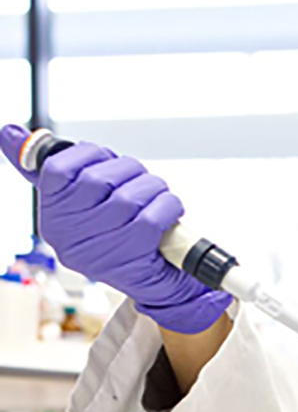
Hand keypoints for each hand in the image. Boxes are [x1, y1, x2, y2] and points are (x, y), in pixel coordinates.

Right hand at [0, 124, 231, 333]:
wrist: (161, 280)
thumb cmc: (123, 231)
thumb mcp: (86, 200)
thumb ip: (51, 169)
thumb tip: (8, 131)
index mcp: (52, 217)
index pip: (58, 168)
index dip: (93, 155)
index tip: (110, 164)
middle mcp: (67, 237)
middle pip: (100, 179)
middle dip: (131, 171)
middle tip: (142, 183)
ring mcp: (97, 252)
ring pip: (130, 197)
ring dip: (154, 190)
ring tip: (157, 200)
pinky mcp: (130, 261)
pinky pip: (151, 217)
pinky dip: (168, 207)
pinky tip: (168, 214)